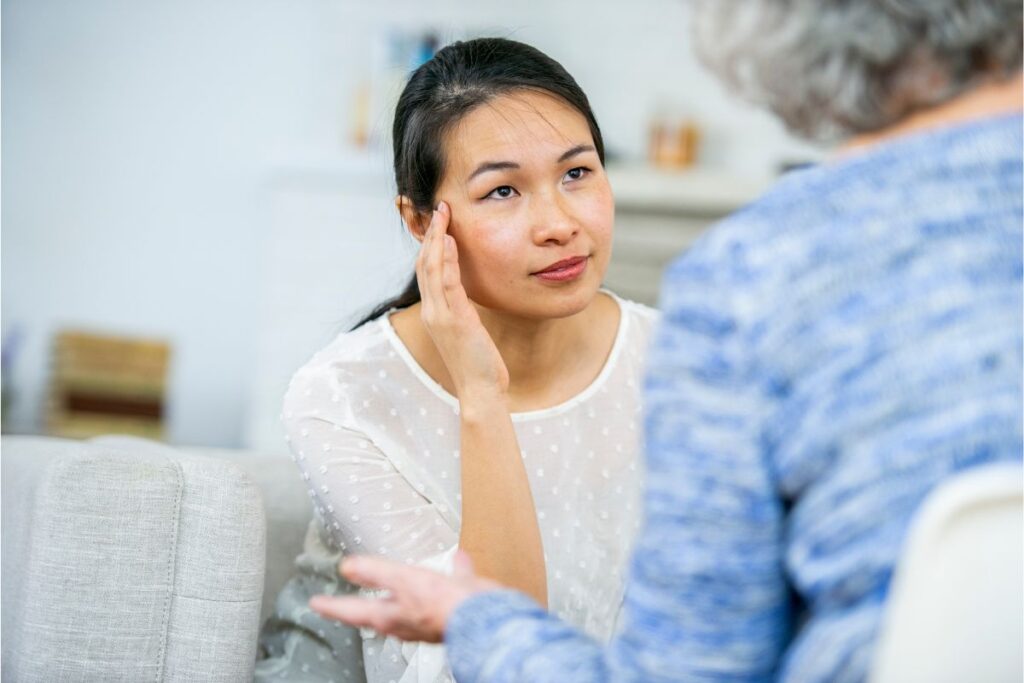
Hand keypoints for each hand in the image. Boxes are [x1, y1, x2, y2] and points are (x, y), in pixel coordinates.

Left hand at [309, 550, 499, 642]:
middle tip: (350, 602)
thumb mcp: (402, 580)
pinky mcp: (449, 611)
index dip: (332, 606)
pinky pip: (440, 593)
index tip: (316, 603)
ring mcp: (426, 619)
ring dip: (399, 595)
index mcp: (389, 615)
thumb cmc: (443, 605)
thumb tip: (347, 566)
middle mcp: (405, 622)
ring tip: (398, 583)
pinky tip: (459, 560)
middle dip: (363, 607)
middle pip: (376, 614)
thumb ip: (375, 572)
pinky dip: (445, 575)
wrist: (483, 618)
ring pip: (406, 607)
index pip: (351, 611)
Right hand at [417, 201, 509, 397]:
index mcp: (434, 313)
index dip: (429, 244)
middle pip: (423, 264)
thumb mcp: (468, 330)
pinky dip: (446, 259)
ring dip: (436, 238)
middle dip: (429, 233)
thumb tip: (468, 293)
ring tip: (442, 214)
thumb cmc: (479, 363)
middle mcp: (432, 311)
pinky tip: (449, 240)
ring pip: (431, 268)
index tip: (437, 220)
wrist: (480, 390)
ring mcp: (440, 315)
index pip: (426, 271)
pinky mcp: (454, 319)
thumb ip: (463, 309)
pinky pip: (447, 283)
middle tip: (437, 207)